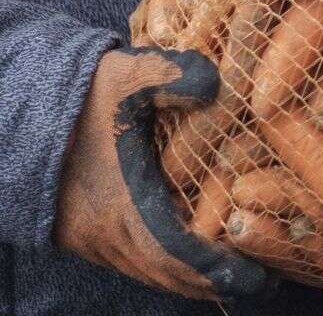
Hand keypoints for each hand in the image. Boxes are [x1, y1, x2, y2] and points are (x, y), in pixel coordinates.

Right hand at [53, 47, 270, 301]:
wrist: (18, 110)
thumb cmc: (79, 95)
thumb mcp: (128, 74)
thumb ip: (173, 74)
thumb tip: (215, 85)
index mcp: (119, 206)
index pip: (175, 254)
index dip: (216, 269)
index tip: (257, 277)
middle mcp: (104, 234)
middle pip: (166, 274)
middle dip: (214, 283)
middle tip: (261, 284)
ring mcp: (91, 237)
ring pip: (148, 271)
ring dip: (190, 278)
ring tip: (236, 279)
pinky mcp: (84, 232)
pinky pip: (131, 260)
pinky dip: (166, 266)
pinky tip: (190, 258)